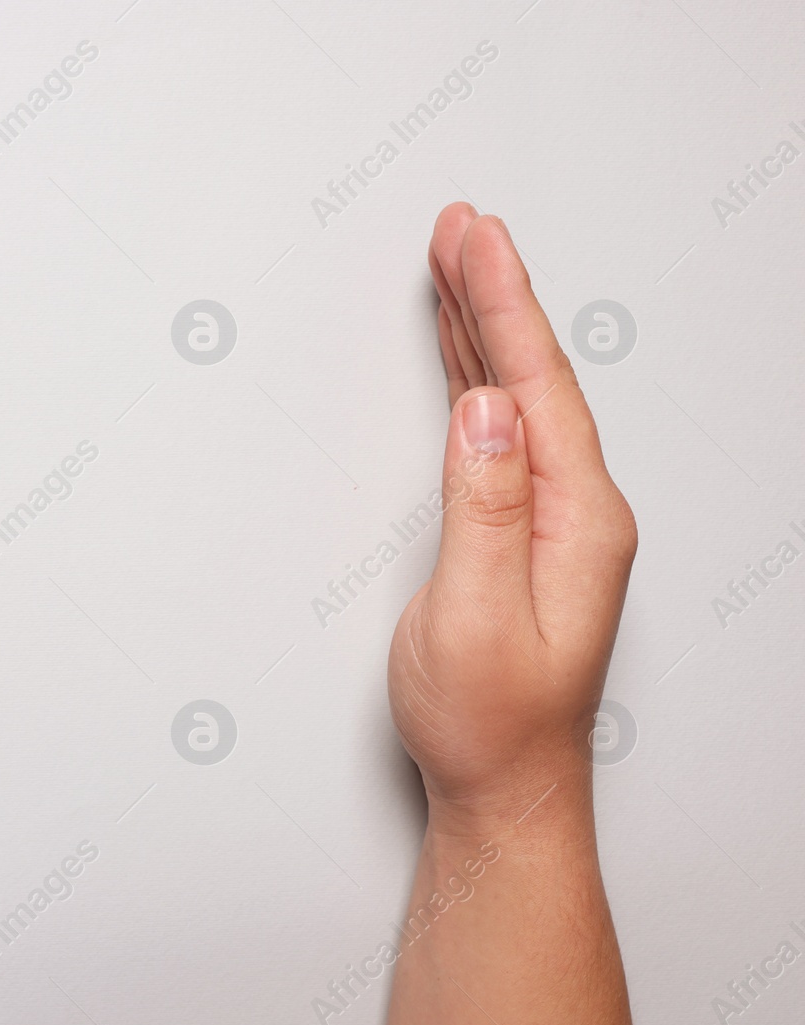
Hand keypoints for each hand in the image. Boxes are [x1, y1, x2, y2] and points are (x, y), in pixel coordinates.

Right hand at [387, 203, 637, 829]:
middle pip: (532, 375)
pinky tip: (459, 354)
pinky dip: (475, 378)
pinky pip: (498, 430)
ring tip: (455, 263)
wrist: (503, 787)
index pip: (538, 388)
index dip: (503, 307)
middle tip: (460, 226)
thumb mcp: (478, 617)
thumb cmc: (490, 720)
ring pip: (515, 396)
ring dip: (483, 327)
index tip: (477, 241)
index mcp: (579, 520)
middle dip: (493, 294)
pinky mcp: (520, 530)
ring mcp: (552, 519)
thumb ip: (484, 510)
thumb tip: (485, 414)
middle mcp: (577, 510)